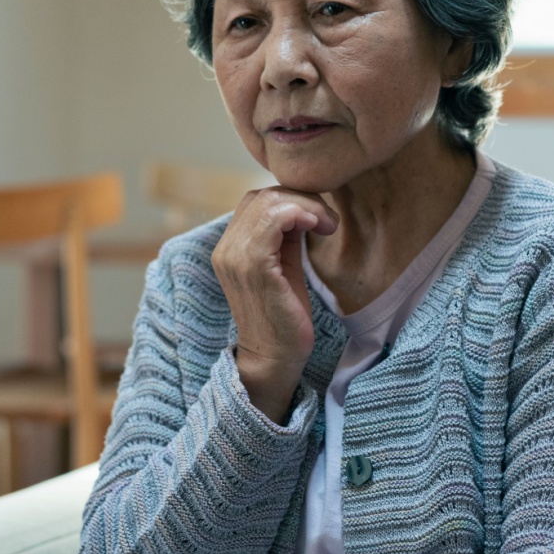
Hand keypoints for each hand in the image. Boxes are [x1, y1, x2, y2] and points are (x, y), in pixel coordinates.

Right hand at [211, 187, 338, 421]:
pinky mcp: (254, 266)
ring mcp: (236, 256)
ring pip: (269, 202)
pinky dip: (301, 213)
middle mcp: (226, 249)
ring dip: (306, 205)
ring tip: (327, 224)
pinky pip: (275, 219)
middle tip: (328, 219)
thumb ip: (285, 236)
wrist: (274, 357)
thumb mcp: (283, 265)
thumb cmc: (283, 314)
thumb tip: (302, 205)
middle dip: (302, 198)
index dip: (290, 198)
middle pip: (262, 196)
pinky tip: (319, 227)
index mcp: (229, 247)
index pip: (256, 200)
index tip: (319, 216)